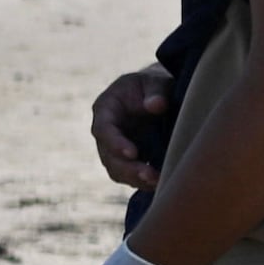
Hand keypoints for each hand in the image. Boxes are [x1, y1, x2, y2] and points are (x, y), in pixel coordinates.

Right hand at [87, 67, 175, 193]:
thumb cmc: (153, 85)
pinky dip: (142, 182)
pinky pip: (129, 176)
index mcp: (106, 109)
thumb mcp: (155, 81)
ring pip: (116, 170)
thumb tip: (156, 105)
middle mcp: (105, 131)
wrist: (157, 95)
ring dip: (135, 179)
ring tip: (158, 183)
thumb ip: (155, 91)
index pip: (103, 129)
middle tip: (150, 176)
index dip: (115, 143)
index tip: (132, 153)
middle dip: (127, 168)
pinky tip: (160, 183)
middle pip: (108, 156)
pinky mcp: (127, 159)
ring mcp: (114, 147)